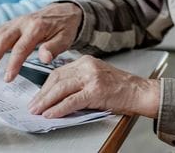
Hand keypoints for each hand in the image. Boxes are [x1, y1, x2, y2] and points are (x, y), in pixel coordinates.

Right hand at [0, 2, 82, 78]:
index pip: (21, 47)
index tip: (8, 78)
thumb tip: (45, 58)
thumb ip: (54, 48)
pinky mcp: (9, 24)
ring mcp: (14, 22)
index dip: (13, 63)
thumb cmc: (64, 27)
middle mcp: (22, 23)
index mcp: (36, 27)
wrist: (64, 10)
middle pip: (2, 39)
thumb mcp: (65, 38)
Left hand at [28, 56, 159, 118]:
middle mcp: (87, 66)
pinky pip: (72, 100)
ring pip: (61, 89)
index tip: (38, 97)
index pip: (58, 72)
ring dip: (46, 102)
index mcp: (86, 61)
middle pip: (57, 79)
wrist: (141, 92)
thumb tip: (57, 96)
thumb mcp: (97, 78)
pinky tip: (51, 114)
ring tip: (37, 111)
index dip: (46, 86)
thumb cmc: (121, 88)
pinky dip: (59, 108)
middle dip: (42, 95)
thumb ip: (79, 82)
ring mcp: (92, 77)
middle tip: (33, 106)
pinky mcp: (96, 91)